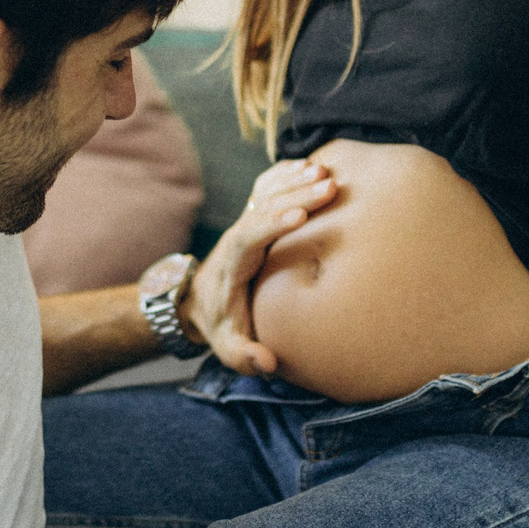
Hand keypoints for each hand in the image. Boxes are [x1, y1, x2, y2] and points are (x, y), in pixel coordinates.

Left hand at [182, 158, 339, 375]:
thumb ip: (245, 357)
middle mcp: (238, 237)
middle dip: (296, 195)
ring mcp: (246, 223)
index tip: (301, 215)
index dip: (274, 224)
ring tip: (327, 172)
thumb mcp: (228, 348)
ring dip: (296, 181)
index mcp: (232, 263)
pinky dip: (287, 174)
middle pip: (264, 208)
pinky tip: (312, 164)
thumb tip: (267, 363)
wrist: (199, 300)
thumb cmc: (220, 324)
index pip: (250, 236)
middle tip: (329, 186)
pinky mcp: (255, 217)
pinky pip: (268, 188)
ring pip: (268, 194)